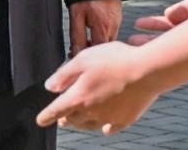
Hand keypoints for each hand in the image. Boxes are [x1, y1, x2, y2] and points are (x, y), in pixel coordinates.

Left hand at [36, 41, 157, 133]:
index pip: (56, 110)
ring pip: (89, 125)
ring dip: (81, 123)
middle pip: (73, 119)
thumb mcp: (83, 59)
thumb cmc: (115, 60)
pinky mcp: (125, 120)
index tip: (41, 120)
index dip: (46, 115)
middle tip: (62, 117)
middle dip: (65, 118)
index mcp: (79, 97)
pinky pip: (110, 128)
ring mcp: (109, 118)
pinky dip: (105, 127)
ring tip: (79, 120)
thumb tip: (50, 86)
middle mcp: (92, 111)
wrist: (147, 71)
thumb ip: (64, 74)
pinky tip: (105, 126)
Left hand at [68, 0, 121, 56]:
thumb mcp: (76, 13)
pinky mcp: (118, 16)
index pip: (96, 52)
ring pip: (108, 40)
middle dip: (91, 50)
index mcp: (103, 27)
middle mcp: (113, 26)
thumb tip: (75, 52)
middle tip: (77, 47)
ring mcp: (118, 21)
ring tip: (85, 35)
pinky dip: (102, 33)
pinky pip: (111, 31)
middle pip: (103, 48)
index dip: (84, 55)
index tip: (73, 54)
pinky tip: (94, 26)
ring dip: (97, 42)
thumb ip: (76, 35)